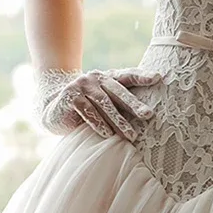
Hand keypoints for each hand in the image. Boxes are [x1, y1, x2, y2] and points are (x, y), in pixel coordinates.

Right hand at [38, 67, 165, 138]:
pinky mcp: (71, 97)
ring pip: (104, 104)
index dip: (142, 76)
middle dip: (134, 104)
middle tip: (148, 115)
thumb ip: (119, 104)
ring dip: (118, 121)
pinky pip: (88, 111)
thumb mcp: (103, 103)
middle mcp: (96, 79)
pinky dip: (98, 123)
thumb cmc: (86, 108)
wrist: (53, 107)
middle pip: (118, 91)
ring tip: (131, 136)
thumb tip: (148, 116)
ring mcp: (82, 86)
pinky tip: (107, 134)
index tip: (158, 78)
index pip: (127, 76)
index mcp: (107, 78)